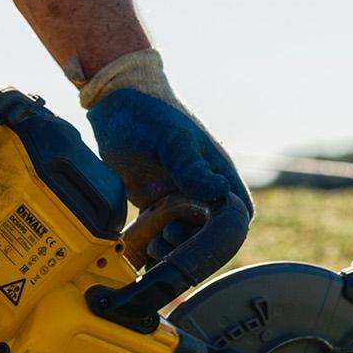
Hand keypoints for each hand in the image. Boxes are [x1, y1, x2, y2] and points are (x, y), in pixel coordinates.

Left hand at [81, 50, 251, 261]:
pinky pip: (160, 232)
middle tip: (169, 240)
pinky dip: (154, 244)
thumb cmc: (150, 115)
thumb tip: (219, 191)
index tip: (202, 239)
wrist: (114, 105)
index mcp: (217, 173)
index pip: (237, 214)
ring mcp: (177, 198)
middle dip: (194, 245)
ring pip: (185, 236)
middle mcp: (201, 190)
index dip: (226, 233)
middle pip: (210, 233)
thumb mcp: (172, 140)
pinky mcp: (154, 205)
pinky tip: (141, 247)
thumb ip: (192, 167)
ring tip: (154, 246)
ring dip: (173, 248)